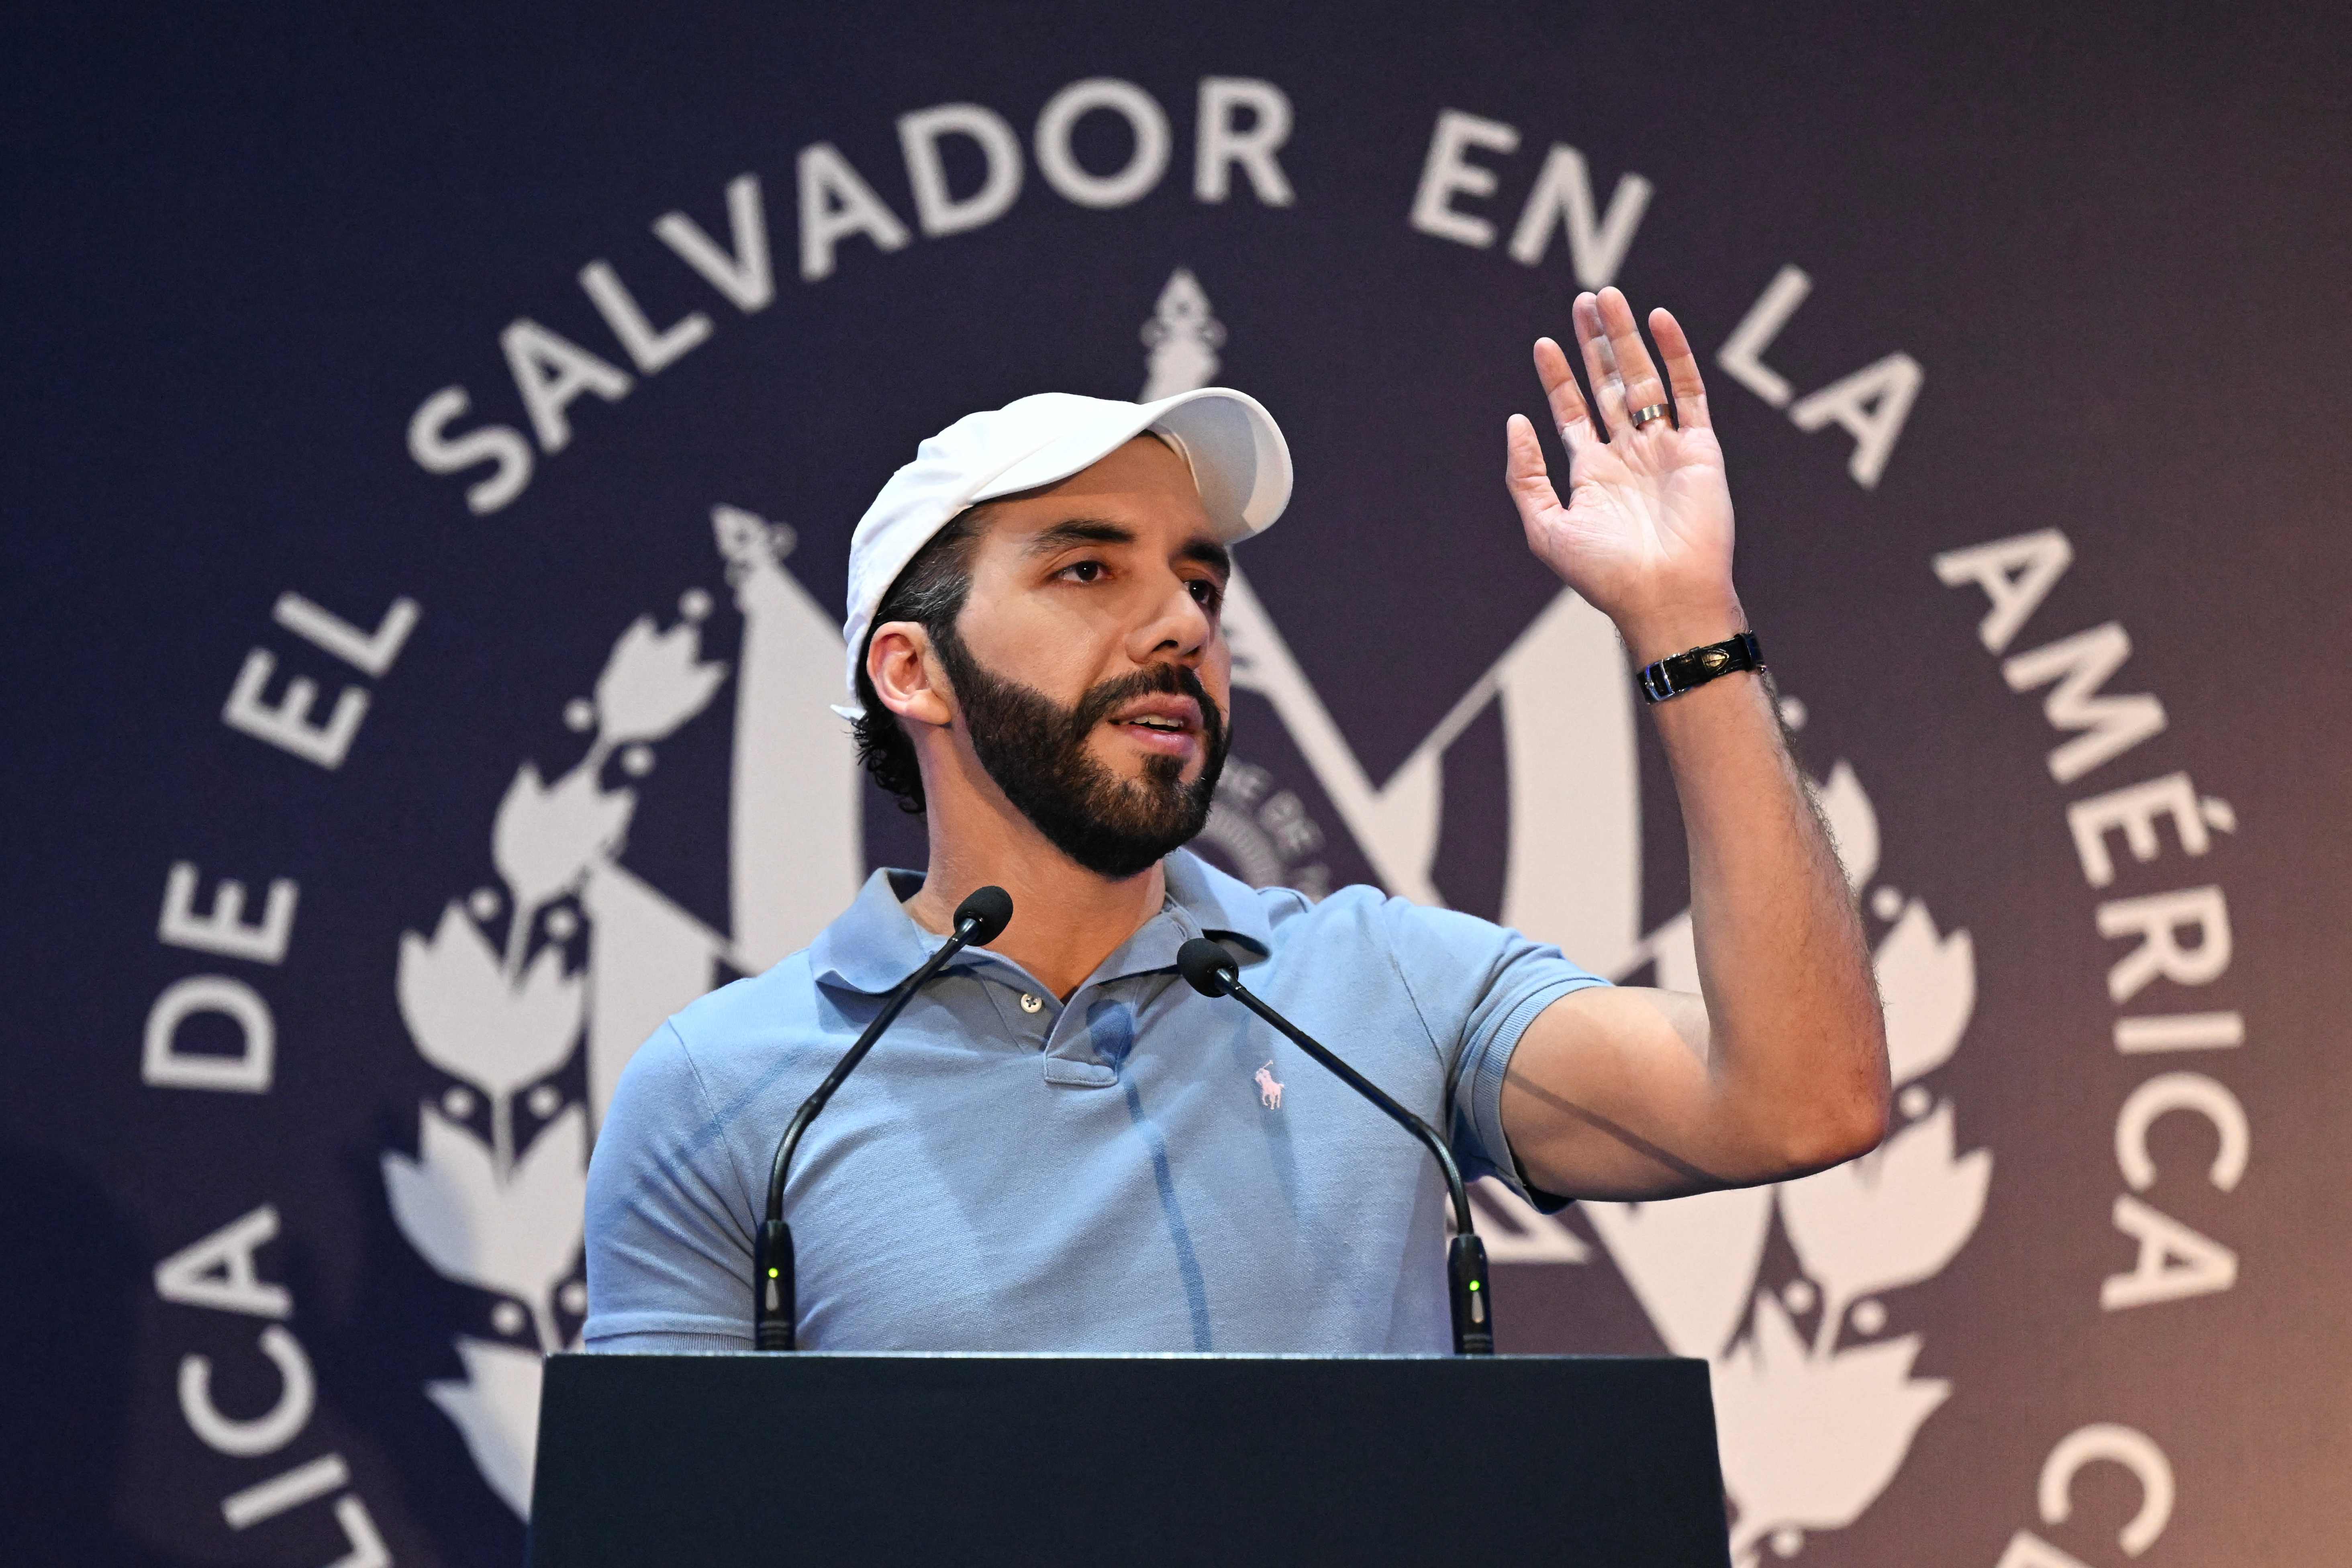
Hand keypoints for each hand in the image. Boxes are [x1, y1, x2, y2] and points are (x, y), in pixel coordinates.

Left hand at [1505, 287, 1739, 660]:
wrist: (1664, 596)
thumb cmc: (1605, 574)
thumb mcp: (1545, 527)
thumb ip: (1525, 475)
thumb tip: (1515, 422)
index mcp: (1593, 474)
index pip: (1573, 413)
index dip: (1559, 378)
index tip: (1544, 344)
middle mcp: (1630, 456)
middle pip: (1609, 385)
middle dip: (1595, 344)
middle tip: (1584, 301)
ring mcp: (1665, 449)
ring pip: (1645, 379)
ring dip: (1628, 338)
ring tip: (1609, 299)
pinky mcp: (1700, 447)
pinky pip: (1689, 390)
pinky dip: (1675, 354)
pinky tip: (1658, 320)